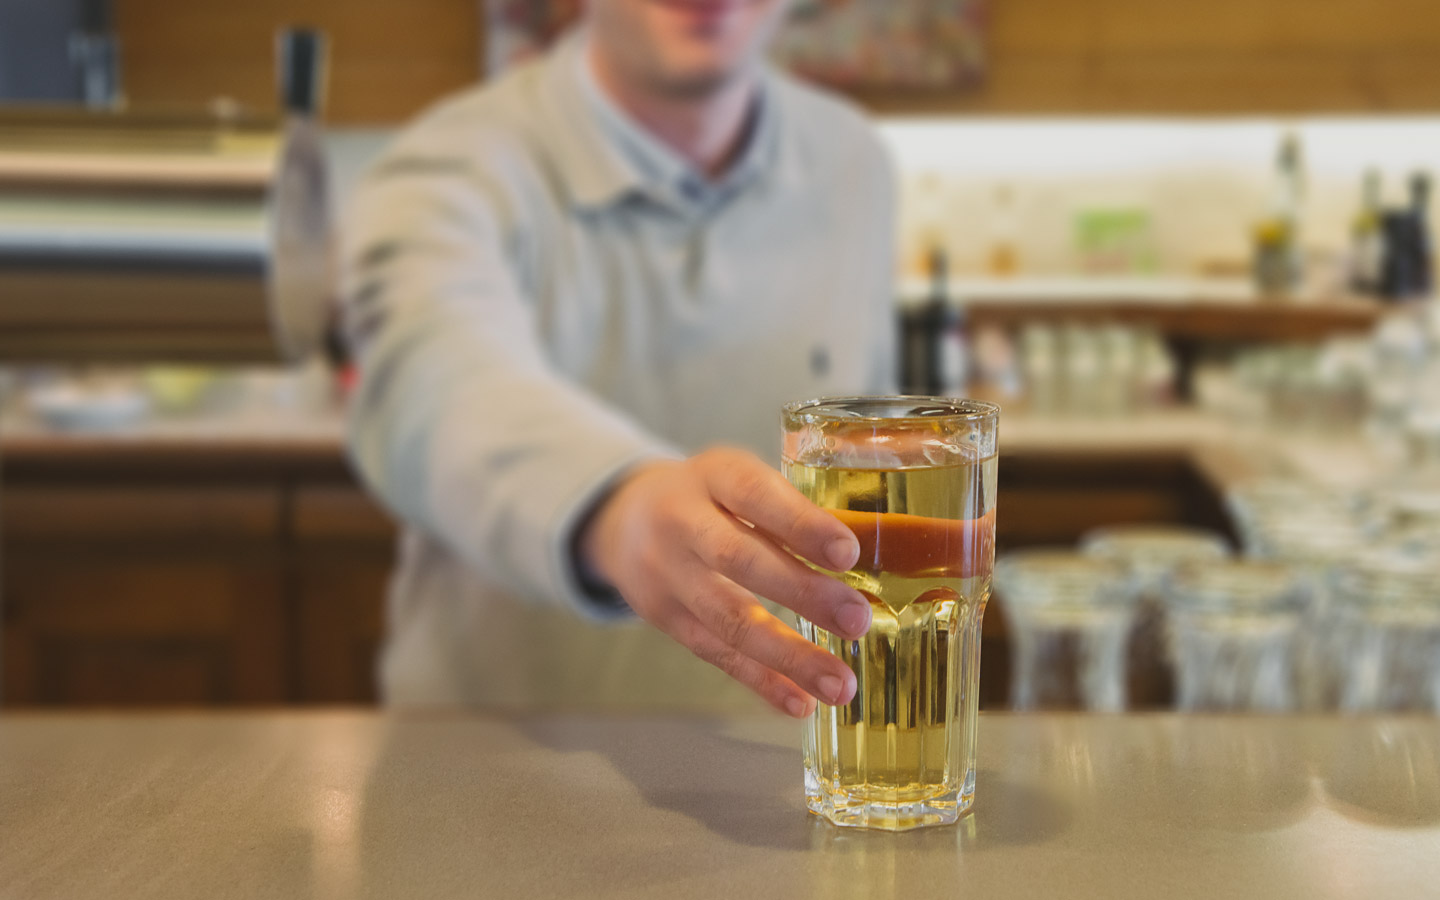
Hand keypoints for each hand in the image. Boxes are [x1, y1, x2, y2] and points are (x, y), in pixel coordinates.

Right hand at [579, 447, 870, 717]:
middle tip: (857, 620)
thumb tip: (894, 549)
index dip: (799, 524)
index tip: (847, 553)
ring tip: (840, 684)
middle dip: (801, 594)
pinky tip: (800, 702)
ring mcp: (667, 573)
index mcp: (714, 474)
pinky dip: (761, 680)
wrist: (624, 517)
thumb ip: (799, 509)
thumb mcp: (743, 478)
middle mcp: (681, 521)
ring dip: (788, 656)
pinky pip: (715, 654)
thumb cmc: (712, 497)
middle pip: (738, 561)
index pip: (754, 494)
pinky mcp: (664, 618)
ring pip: (727, 619)